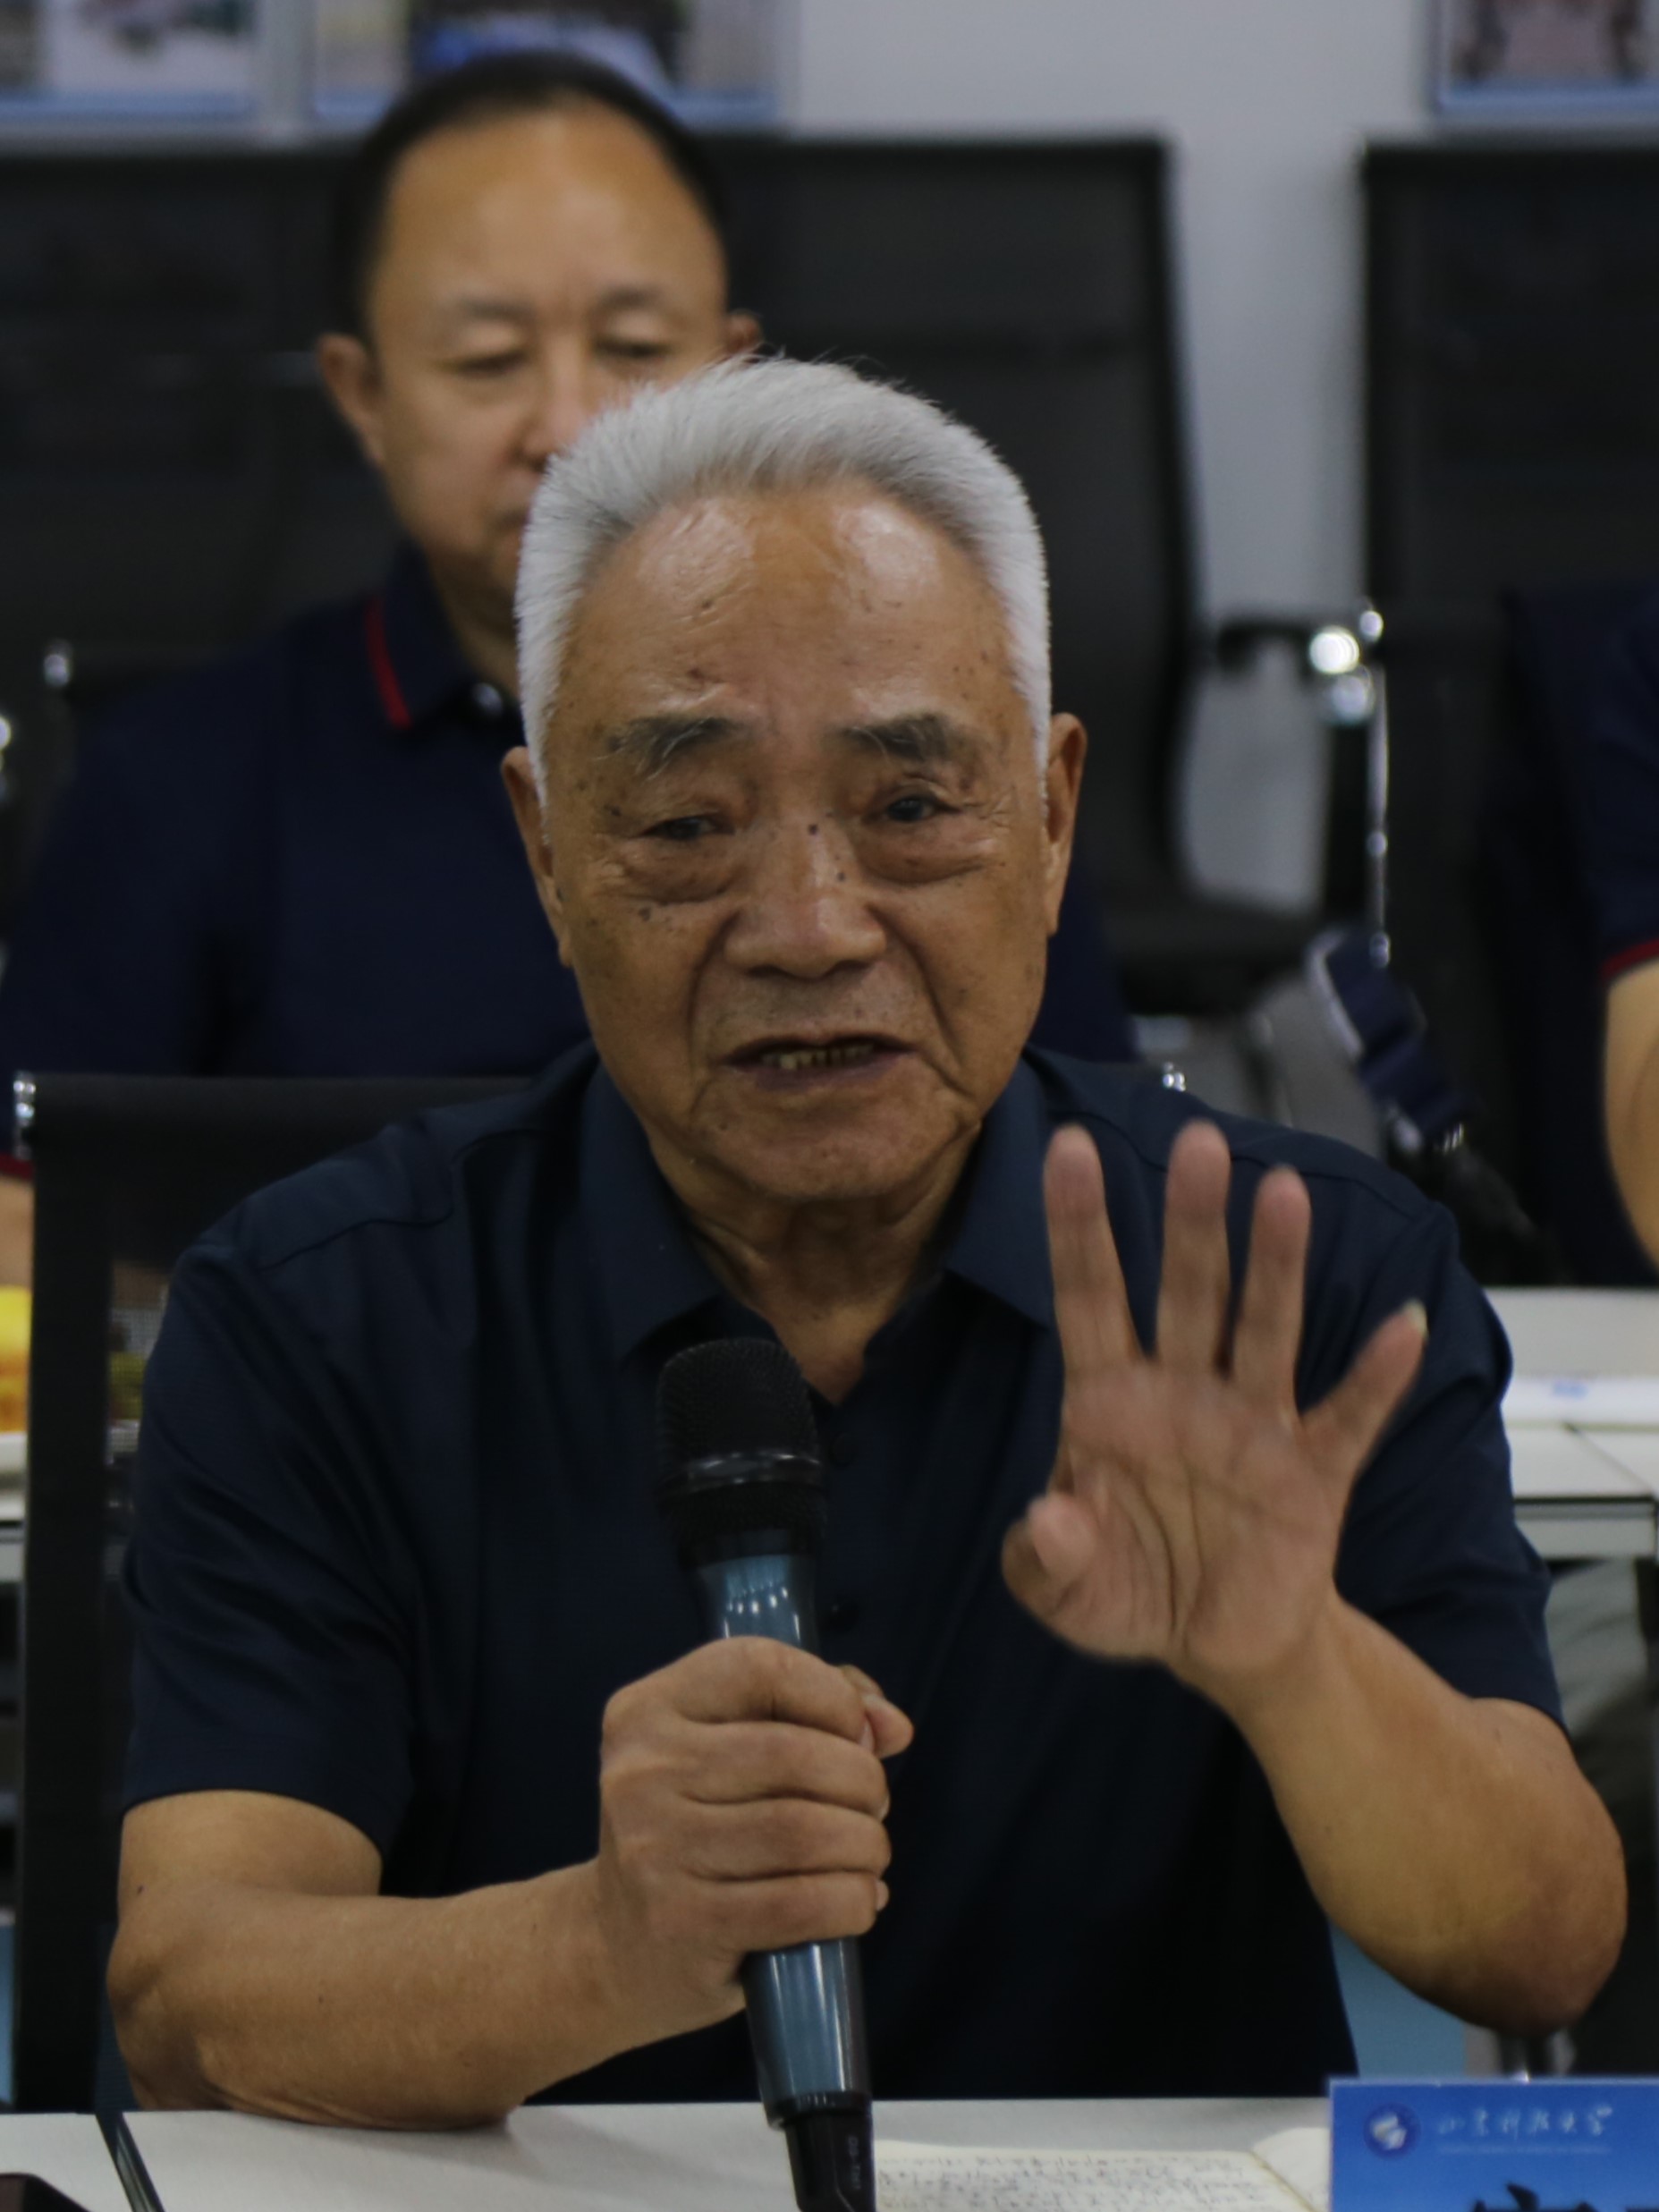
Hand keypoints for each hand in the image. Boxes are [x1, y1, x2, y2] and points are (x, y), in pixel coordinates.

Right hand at [589, 1641, 912, 2048]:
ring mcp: (656, 1850)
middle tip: (872, 1806)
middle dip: (862, 1781)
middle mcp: (642, 1772)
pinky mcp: (683, 1922)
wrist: (618, 1944)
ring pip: (805, 1831)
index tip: (859, 1734)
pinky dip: (852, 1901)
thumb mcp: (727, 1749)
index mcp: (648, 1710)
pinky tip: (858, 1900)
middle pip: (794, 1756)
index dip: (831, 1695)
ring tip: (868, 1854)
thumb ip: (811, 1711)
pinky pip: (799, 1903)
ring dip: (865, 1845)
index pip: (759, 1667)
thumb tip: (891, 1726)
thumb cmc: (694, 1829)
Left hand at [1001, 1121, 1427, 1712]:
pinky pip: (1346, 1418)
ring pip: (1264, 1329)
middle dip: (1193, 1220)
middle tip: (1200, 1141)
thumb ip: (1044, 1558)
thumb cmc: (1126, 1589)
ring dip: (1275, 1266)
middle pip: (1188, 1292)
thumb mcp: (1063, 1591)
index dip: (1078, 1228)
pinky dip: (1374, 1378)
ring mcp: (1252, 1425)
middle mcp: (1183, 1391)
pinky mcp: (1312, 1474)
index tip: (1068, 1148)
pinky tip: (1401, 1328)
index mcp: (1109, 1399)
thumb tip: (1049, 1519)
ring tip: (1284, 1193)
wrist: (1214, 1646)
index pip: (1090, 1298)